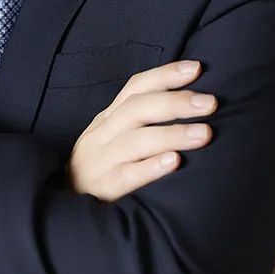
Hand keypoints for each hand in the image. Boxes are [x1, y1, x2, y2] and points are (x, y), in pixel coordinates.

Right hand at [65, 60, 216, 200]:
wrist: (65, 206)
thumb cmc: (102, 167)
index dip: (164, 75)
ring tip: (204, 133)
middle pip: (137, 109)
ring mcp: (101, 161)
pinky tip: (175, 162)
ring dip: (172, 134)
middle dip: (175, 102)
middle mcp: (102, 134)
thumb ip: (140, 120)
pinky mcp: (104, 190)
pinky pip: (127, 176)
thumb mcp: (112, 136)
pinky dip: (151, 167)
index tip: (196, 68)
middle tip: (210, 102)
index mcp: (108, 117)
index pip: (135, 87)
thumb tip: (188, 101)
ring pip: (135, 141)